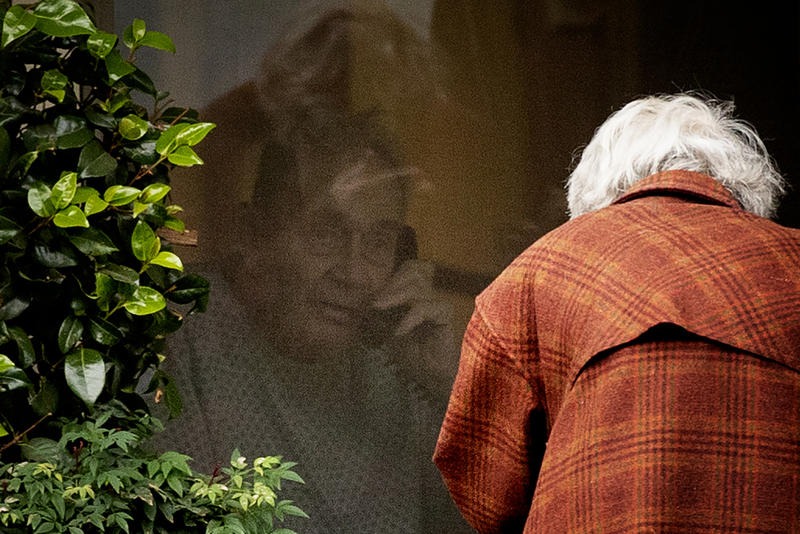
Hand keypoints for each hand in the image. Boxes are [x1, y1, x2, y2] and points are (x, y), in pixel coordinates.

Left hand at [371, 259, 457, 401]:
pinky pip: (426, 308)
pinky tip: (398, 332)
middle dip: (390, 283)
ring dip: (394, 297)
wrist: (431, 375)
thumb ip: (377, 316)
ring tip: (378, 308)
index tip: (371, 293)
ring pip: (415, 287)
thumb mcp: (386, 332)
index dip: (390, 276)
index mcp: (413, 294)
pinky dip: (409, 318)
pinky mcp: (445, 314)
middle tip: (374, 301)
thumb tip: (359, 303)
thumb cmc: (412, 354)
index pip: (406, 269)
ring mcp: (436, 302)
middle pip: (412, 269)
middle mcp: (427, 293)